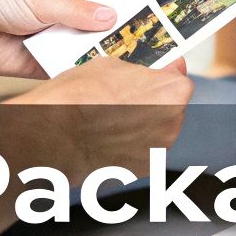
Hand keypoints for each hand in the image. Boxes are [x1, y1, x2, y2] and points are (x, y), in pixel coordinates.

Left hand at [0, 0, 116, 76]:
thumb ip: (76, 12)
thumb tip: (109, 15)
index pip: (90, 12)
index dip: (109, 20)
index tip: (133, 27)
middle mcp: (49, 23)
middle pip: (84, 37)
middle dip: (100, 43)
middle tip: (126, 50)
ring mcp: (40, 46)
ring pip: (72, 56)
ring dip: (84, 60)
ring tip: (109, 63)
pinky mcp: (29, 68)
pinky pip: (55, 73)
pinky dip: (67, 75)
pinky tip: (83, 75)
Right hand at [4, 56, 193, 176]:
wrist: (55, 136)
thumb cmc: (79, 99)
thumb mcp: (112, 65)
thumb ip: (141, 71)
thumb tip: (150, 73)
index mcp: (172, 94)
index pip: (180, 80)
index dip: (164, 77)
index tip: (154, 76)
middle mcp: (172, 125)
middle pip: (170, 108)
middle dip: (153, 102)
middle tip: (124, 97)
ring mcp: (157, 150)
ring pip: (156, 131)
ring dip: (141, 125)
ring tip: (111, 118)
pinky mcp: (140, 170)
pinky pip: (141, 151)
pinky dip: (130, 145)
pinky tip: (107, 137)